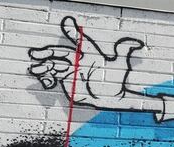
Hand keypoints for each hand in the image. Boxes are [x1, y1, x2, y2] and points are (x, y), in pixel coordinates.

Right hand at [28, 16, 144, 108]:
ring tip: (35, 69)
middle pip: (59, 54)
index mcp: (88, 54)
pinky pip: (53, 79)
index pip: (79, 41)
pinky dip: (47, 78)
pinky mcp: (66, 83)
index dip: (73, 31)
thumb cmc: (115, 80)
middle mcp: (77, 61)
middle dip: (46, 52)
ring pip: (53, 66)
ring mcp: (70, 72)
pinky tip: (46, 81)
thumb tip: (138, 44)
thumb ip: (125, 52)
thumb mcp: (120, 65)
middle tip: (35, 53)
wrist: (111, 98)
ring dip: (43, 66)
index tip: (68, 23)